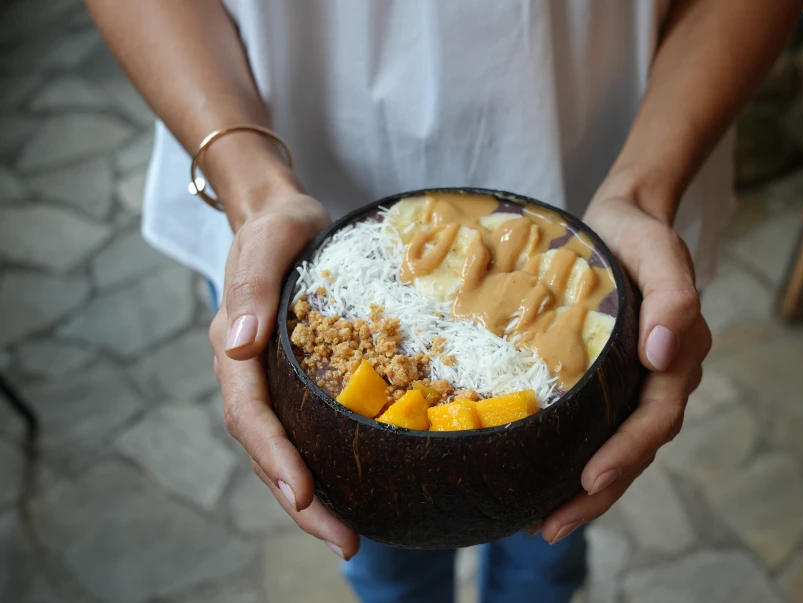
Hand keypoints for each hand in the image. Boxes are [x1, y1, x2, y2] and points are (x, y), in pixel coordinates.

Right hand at [208, 191, 360, 558]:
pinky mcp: (298, 382)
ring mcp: (272, 382)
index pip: (250, 416)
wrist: (285, 220)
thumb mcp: (266, 244)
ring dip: (314, 496)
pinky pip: (308, 430)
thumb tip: (236, 342)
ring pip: (286, 450)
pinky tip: (360, 486)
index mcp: (234, 350)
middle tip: (344, 541)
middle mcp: (249, 375)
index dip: (275, 458)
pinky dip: (328, 462)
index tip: (304, 495)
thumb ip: (250, 288)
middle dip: (300, 500)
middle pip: (267, 450)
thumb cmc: (277, 229)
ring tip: (351, 535)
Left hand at [537, 193, 711, 543]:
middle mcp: (657, 380)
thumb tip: (660, 352)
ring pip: (612, 447)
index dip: (625, 454)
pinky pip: (592, 426)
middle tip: (551, 527)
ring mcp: (631, 384)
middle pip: (633, 450)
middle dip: (596, 494)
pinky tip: (537, 477)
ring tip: (540, 522)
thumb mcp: (661, 254)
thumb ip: (673, 298)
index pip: (654, 420)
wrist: (624, 221)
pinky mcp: (604, 380)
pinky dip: (569, 456)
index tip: (590, 481)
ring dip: (582, 491)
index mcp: (677, 360)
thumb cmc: (641, 237)